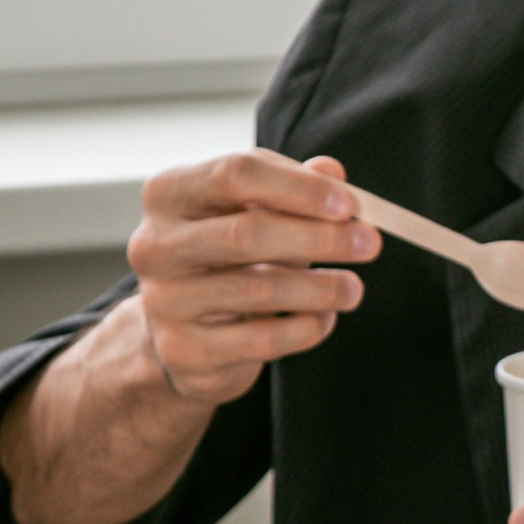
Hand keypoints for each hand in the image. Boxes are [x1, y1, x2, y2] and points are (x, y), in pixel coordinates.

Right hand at [125, 149, 377, 405]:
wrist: (185, 333)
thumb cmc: (227, 257)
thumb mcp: (256, 212)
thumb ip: (293, 186)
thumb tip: (332, 172)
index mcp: (169, 193)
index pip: (235, 174)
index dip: (299, 188)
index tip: (349, 204)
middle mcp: (155, 245)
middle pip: (245, 233)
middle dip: (319, 239)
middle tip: (369, 244)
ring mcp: (164, 301)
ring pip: (258, 289)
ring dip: (320, 287)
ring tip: (354, 288)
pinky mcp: (184, 351)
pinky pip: (261, 340)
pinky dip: (304, 328)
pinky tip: (324, 318)